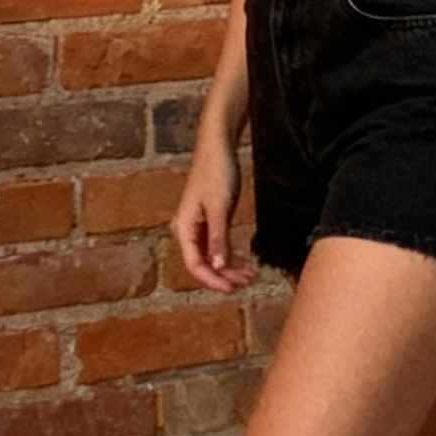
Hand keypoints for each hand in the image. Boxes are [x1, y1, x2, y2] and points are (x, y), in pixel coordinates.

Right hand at [173, 132, 256, 293]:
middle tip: (248, 282)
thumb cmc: (216, 172)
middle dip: (225, 276)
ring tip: (252, 274)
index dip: (213, 280)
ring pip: (212, 256)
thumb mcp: (220, 207)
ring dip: (231, 267)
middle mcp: (187, 230)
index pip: (195, 265)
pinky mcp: (210, 220)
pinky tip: (246, 262)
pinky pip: (218, 245)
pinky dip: (232, 255)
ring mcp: (199, 226)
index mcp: (183, 227)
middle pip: (204, 264)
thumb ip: (218, 238)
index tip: (232, 289)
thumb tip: (218, 267)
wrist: (218, 146)